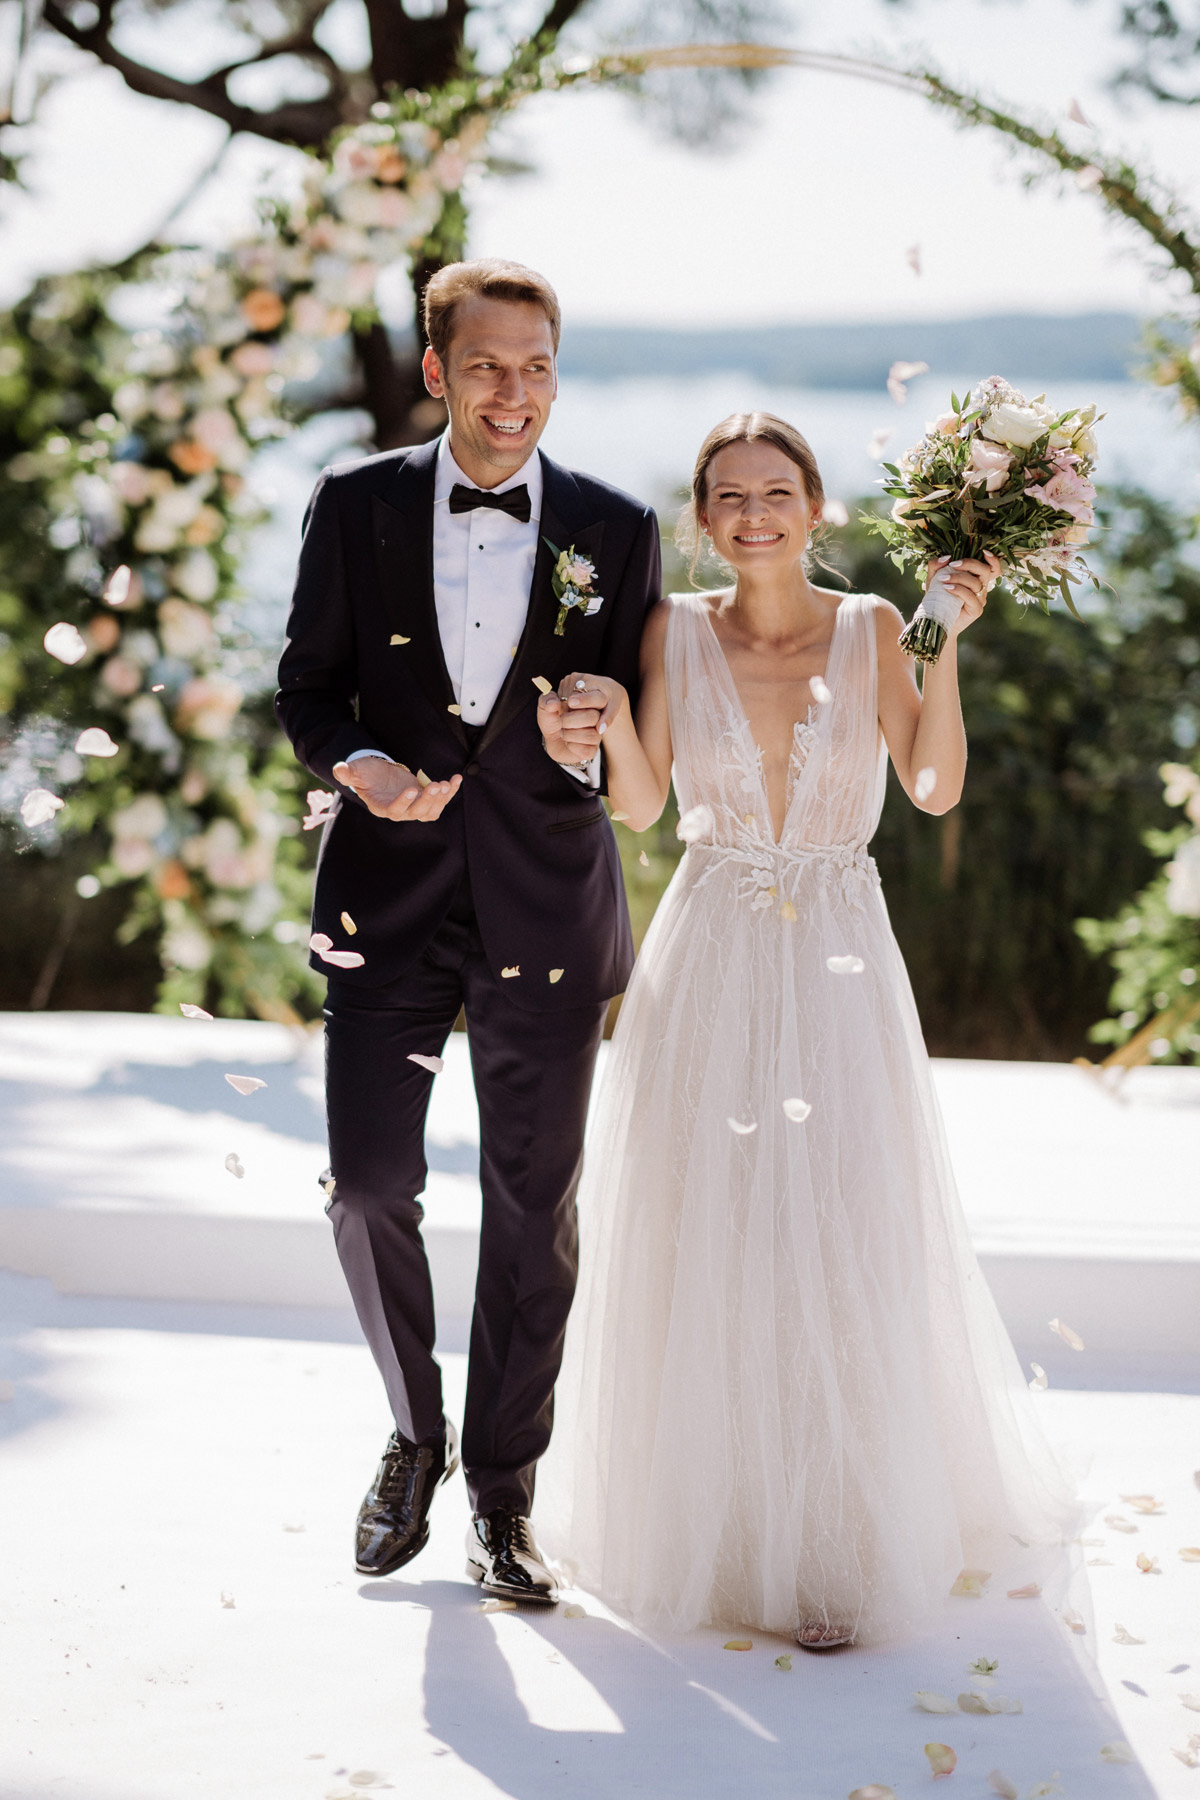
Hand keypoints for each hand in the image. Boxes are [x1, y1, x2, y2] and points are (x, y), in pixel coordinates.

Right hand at [332, 756, 461, 821]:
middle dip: (427, 801)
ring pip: (431, 811)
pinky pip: (441, 801)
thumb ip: (348, 773)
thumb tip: (339, 769)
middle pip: (416, 813)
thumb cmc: (366, 773)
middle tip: (435, 786)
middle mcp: (400, 811)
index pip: (394, 811)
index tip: (412, 790)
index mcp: (382, 807)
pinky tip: (457, 778)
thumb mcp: (356, 771)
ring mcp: (414, 807)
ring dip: (441, 800)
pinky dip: (451, 791)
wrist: (379, 774)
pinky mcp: (425, 799)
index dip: (403, 803)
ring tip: (445, 783)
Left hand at [537, 673, 627, 765]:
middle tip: (561, 719)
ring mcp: (597, 734)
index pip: (599, 698)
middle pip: (594, 717)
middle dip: (570, 720)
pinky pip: (586, 749)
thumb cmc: (554, 719)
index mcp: (590, 702)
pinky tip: (568, 742)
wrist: (552, 740)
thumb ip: (547, 700)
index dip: (587, 700)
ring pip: (590, 735)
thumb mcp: (546, 707)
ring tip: (563, 731)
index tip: (571, 702)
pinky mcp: (593, 749)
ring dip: (569, 733)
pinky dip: (571, 746)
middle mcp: (598, 717)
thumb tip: (554, 703)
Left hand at [925, 552, 998, 636]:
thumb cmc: (938, 598)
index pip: (992, 568)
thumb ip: (937, 566)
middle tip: (952, 564)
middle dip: (969, 563)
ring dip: (959, 577)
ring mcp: (980, 599)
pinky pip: (971, 597)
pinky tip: (947, 588)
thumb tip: (946, 557)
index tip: (983, 551)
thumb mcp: (934, 579)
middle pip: (985, 571)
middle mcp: (982, 588)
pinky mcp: (976, 610)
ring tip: (942, 579)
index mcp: (976, 578)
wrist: (936, 621)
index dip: (993, 559)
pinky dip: (958, 590)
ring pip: (976, 583)